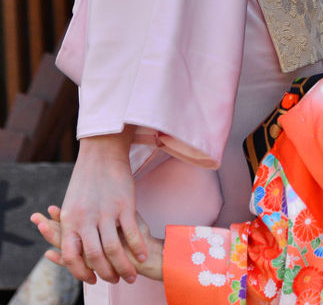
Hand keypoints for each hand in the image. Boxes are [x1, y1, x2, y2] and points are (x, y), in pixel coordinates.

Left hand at [56, 130, 147, 282]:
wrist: (102, 151)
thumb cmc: (86, 179)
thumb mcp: (72, 205)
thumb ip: (72, 228)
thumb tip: (70, 250)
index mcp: (71, 220)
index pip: (71, 257)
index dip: (81, 273)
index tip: (91, 279)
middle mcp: (86, 218)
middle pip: (94, 257)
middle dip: (106, 274)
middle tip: (115, 281)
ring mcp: (106, 212)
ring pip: (113, 250)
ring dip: (123, 267)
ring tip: (131, 275)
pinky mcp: (124, 204)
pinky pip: (131, 233)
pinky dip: (138, 248)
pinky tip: (144, 255)